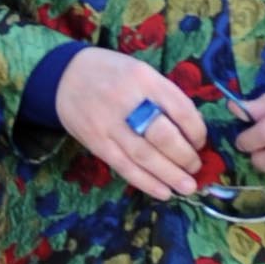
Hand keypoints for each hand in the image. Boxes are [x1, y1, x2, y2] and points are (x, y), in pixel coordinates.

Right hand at [53, 49, 207, 200]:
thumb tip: (190, 129)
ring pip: (144, 156)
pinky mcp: (96, 142)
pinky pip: (123, 166)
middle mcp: (127, 101)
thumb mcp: (140, 71)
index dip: (196, 130)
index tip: (200, 142)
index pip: (180, 109)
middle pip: (162, 135)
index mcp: (143, 78)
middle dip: (184, 156)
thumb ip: (163, 95)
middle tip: (195, 167)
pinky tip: (162, 192)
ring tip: (187, 187)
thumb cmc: (111, 73)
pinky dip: (145, 182)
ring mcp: (108, 124)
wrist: (64, 75)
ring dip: (169, 175)